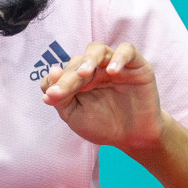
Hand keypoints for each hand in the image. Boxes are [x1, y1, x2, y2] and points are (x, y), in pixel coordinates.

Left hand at [41, 42, 163, 153]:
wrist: (133, 138)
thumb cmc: (102, 126)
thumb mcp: (76, 116)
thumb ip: (61, 98)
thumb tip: (51, 74)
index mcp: (78, 79)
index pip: (62, 73)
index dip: (55, 82)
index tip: (51, 97)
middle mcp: (95, 68)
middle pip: (77, 62)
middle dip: (69, 77)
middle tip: (64, 91)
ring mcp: (114, 65)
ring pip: (98, 49)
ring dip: (88, 59)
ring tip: (83, 73)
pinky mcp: (136, 66)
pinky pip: (128, 51)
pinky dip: (119, 57)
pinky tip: (112, 71)